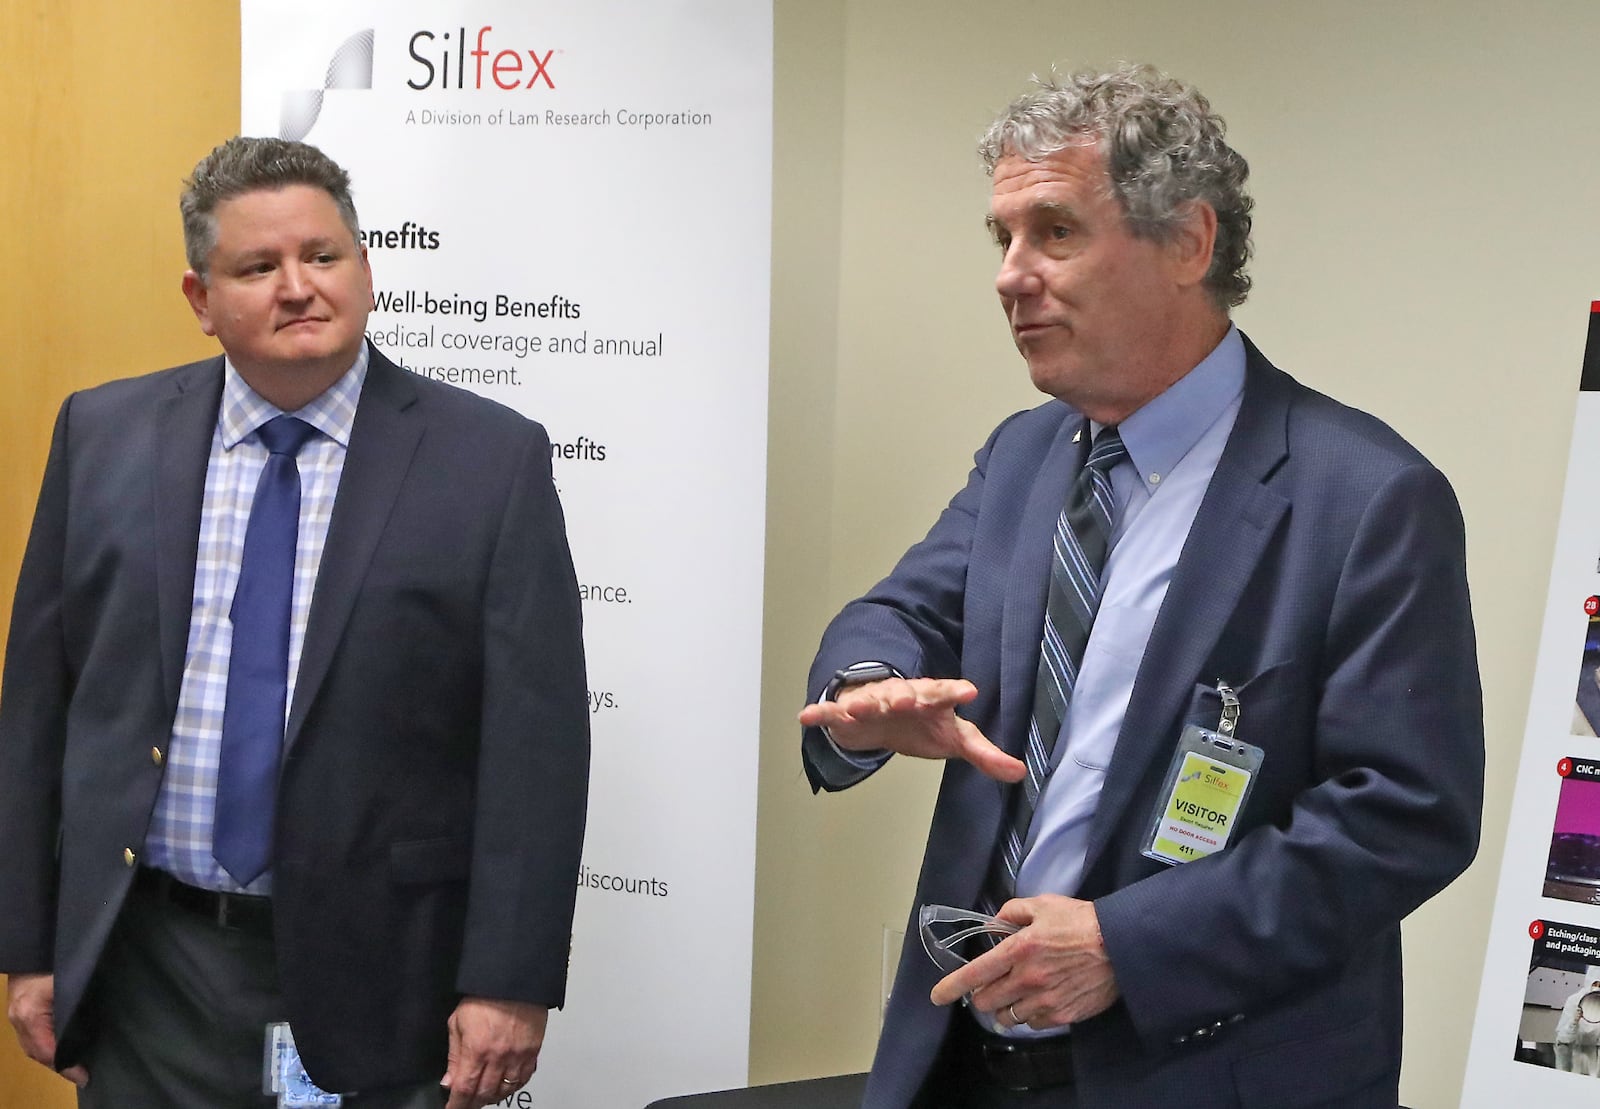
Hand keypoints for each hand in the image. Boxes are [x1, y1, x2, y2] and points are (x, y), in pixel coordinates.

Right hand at [5, 973, 88, 1086]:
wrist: (36, 946)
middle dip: (60, 1065)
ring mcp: (16, 1016)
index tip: (85, 1076)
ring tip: (74, 1065)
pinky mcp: (18, 1012)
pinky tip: (61, 1048)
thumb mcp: (72, 984)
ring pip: (32, 1047)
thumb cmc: (56, 962)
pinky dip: (45, 1045)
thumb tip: (99, 1026)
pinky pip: (30, 1037)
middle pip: (38, 1053)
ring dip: (52, 1057)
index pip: (47, 1050)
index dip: (66, 1066)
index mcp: (31, 1014)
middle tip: (82, 1073)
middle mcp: (20, 1019)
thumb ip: (79, 1007)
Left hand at [440, 997, 546, 1108]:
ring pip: (505, 1091)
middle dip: (472, 1104)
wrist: (514, 980)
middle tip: (466, 1105)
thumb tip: (449, 1081)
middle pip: (484, 1094)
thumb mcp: (458, 1022)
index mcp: (477, 1049)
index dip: (456, 1104)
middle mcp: (498, 1057)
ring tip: (484, 1097)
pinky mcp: (532, 1051)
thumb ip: (454, 1055)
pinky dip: (513, 1087)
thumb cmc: (485, 996)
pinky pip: (524, 1078)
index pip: (464, 1089)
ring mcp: (518, 1055)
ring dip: (492, 1097)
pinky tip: (506, 1086)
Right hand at [798, 677, 1024, 781]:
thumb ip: (985, 754)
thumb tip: (1020, 773)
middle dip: (904, 695)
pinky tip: (805, 716)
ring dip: (864, 703)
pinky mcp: (847, 712)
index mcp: (930, 699)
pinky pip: (832, 713)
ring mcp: (872, 701)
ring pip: (868, 700)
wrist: (881, 713)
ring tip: (857, 709)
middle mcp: (901, 695)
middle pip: (904, 693)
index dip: (955, 693)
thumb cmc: (922, 723)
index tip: (968, 691)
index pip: (945, 694)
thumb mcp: (954, 738)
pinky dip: (819, 714)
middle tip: (906, 698)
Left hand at [929, 895, 1118, 1029]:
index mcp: (1018, 949)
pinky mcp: (1062, 1015)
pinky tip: (1038, 1000)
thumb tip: (993, 925)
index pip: (975, 974)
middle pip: (986, 1001)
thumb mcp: (1044, 904)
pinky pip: (1033, 1023)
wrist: (1122, 946)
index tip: (937, 996)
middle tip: (990, 986)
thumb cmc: (1081, 921)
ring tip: (1015, 994)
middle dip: (981, 995)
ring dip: (1005, 1007)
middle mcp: (1027, 979)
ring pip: (1007, 1016)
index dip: (951, 987)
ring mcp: (1044, 1000)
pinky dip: (1029, 1015)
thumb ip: (1012, 912)